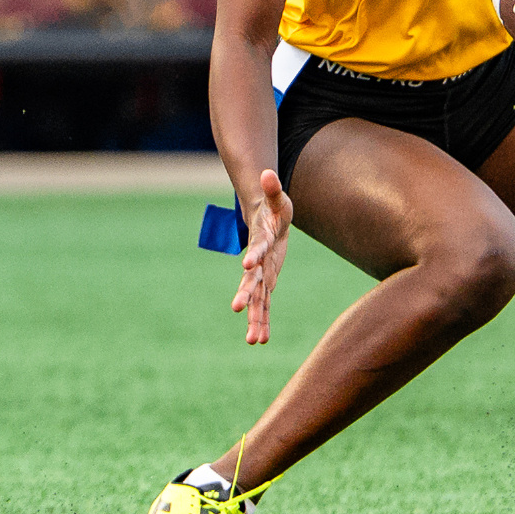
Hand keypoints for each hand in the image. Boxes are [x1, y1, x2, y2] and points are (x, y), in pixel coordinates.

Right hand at [231, 168, 292, 344]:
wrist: (266, 222)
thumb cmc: (273, 209)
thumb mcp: (277, 199)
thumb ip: (273, 188)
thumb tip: (268, 173)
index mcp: (260, 241)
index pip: (257, 248)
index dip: (254, 254)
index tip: (247, 264)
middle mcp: (257, 262)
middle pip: (252, 279)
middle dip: (245, 293)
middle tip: (237, 308)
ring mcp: (261, 274)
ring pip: (257, 300)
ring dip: (255, 319)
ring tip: (253, 340)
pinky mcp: (267, 282)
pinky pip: (264, 305)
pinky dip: (262, 321)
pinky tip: (261, 340)